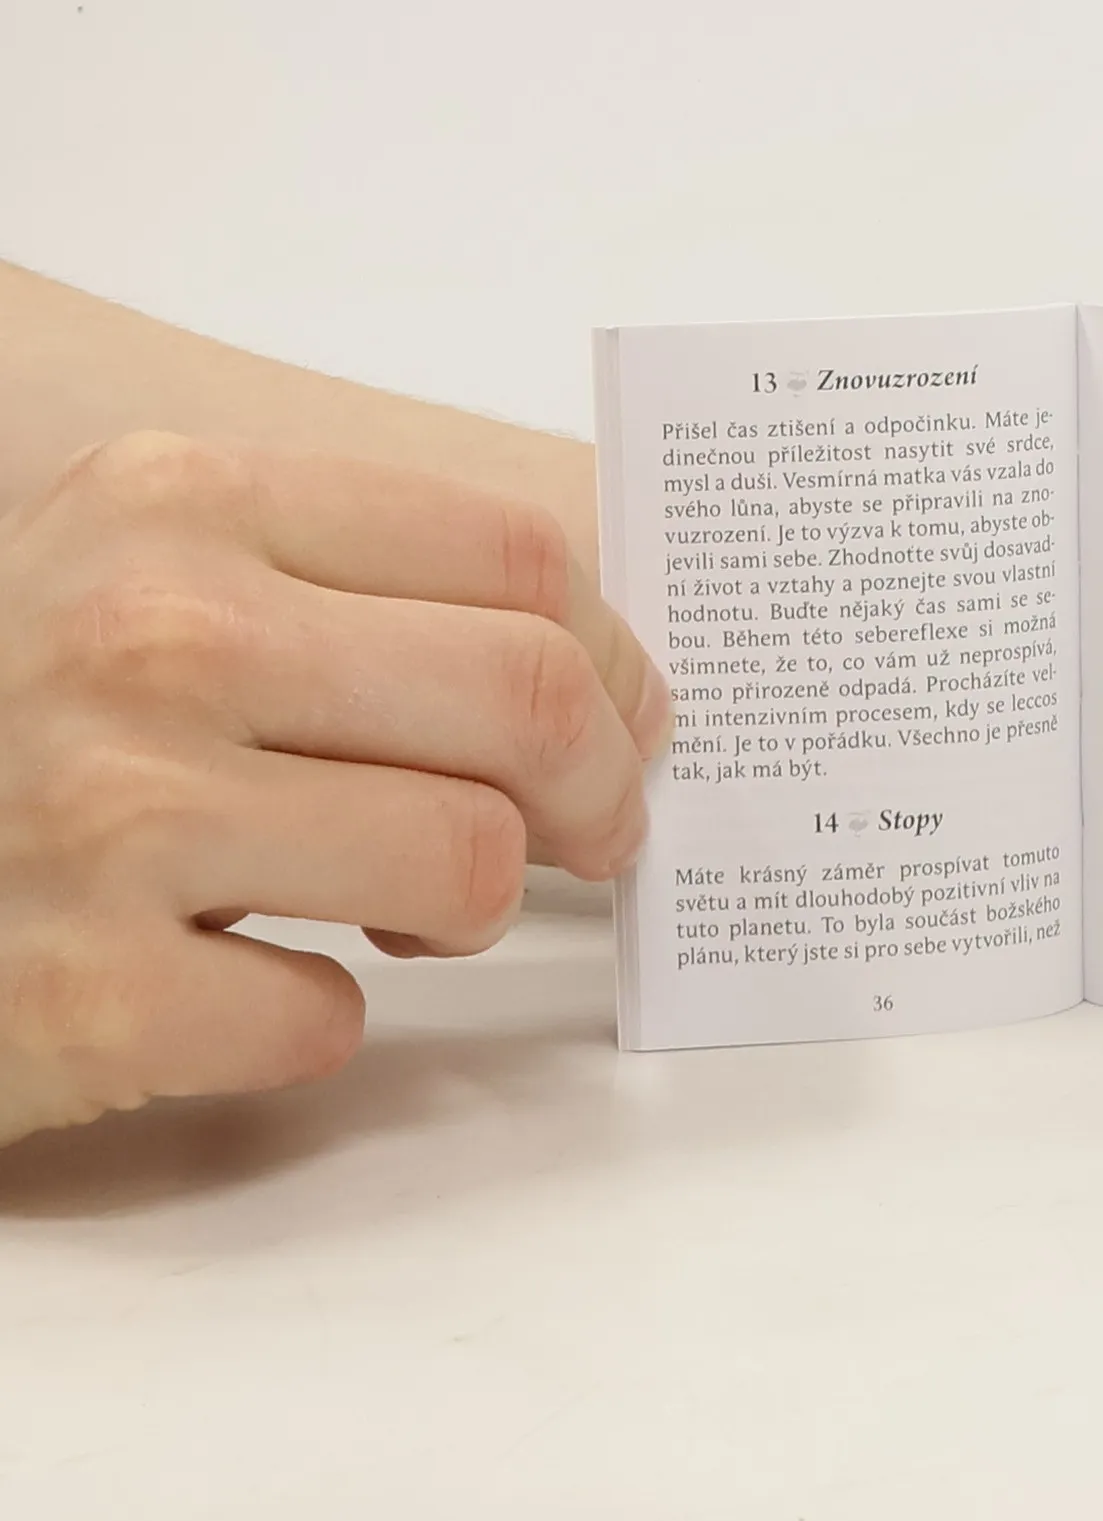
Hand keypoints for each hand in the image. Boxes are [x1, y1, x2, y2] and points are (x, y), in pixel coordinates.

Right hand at [0, 433, 668, 1145]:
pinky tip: (239, 979)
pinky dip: (318, 1016)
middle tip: (588, 834)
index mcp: (188, 500)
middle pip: (532, 696)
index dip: (616, 658)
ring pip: (470, 859)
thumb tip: (602, 678)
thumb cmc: (14, 712)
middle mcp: (153, 633)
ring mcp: (112, 812)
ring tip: (393, 910)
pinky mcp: (87, 992)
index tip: (623, 723)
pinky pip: (332, 1020)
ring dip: (469, 911)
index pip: (518, 556)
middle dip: (600, 790)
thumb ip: (356, 591)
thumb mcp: (154, 574)